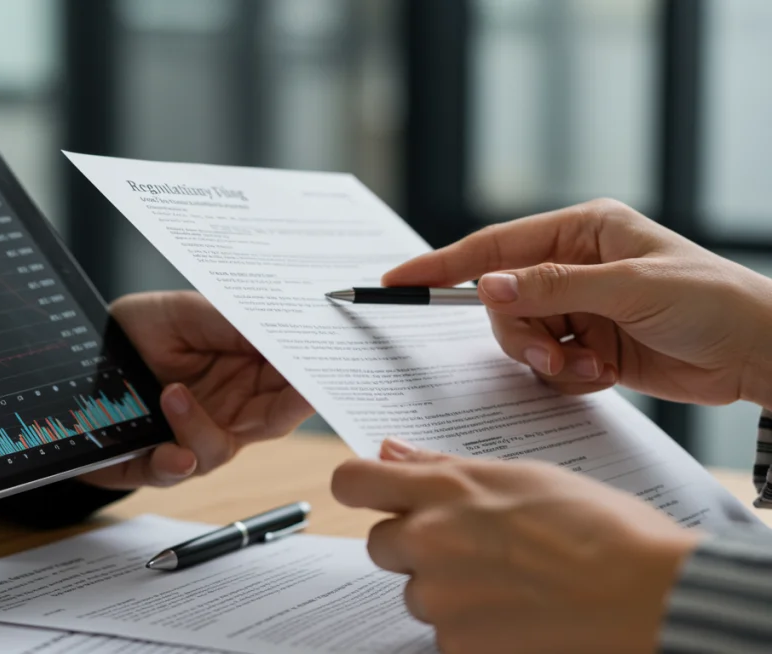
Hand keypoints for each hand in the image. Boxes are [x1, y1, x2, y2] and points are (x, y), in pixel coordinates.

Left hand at [79, 291, 312, 488]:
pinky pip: (174, 472)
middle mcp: (225, 410)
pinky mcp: (153, 461)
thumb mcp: (182, 312)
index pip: (290, 382)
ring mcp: (191, 437)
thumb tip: (279, 327)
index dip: (311, 381)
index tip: (325, 373)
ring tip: (171, 393)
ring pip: (218, 451)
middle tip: (295, 392)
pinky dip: (174, 464)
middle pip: (271, 421)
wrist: (75, 355)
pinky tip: (169, 451)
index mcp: (243, 372)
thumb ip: (229, 320)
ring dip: (200, 428)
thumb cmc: (134, 330)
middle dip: (285, 410)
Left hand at [331, 439, 700, 653]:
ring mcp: (440, 596)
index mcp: (445, 487)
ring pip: (417, 593)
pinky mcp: (457, 645)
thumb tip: (390, 450)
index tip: (376, 495)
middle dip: (414, 546)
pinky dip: (475, 630)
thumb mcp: (524, 475)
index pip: (352, 482)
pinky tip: (522, 616)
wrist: (652, 596)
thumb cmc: (604, 529)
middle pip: (380, 542)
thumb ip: (445, 466)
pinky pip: (445, 636)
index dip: (361, 489)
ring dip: (449, 591)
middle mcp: (430, 539)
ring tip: (515, 584)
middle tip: (477, 548)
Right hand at [381, 198, 771, 406]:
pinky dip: (568, 376)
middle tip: (547, 355)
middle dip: (518, 333)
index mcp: (581, 230)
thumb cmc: (710, 302)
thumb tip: (488, 286)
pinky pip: (547, 364)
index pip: (494, 246)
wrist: (758, 354)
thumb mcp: (629, 288)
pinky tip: (604, 373)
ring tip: (586, 367)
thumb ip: (553, 287)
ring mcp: (579, 306)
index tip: (398, 280)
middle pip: (502, 300)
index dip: (442, 265)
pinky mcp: (588, 345)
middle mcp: (574, 265)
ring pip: (519, 336)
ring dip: (545, 360)